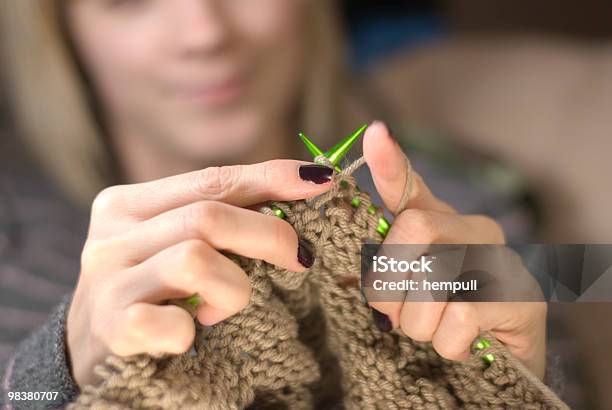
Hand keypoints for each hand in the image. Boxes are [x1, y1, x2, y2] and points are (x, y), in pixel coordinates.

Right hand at [66, 160, 333, 387]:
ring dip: (232, 290)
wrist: (92, 349)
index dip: (269, 178)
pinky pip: (171, 322)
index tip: (319, 179)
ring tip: (221, 309)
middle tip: (300, 258)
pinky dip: (193, 330)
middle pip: (207, 216)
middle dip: (269, 235)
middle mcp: (111, 236)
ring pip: (196, 260)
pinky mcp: (111, 328)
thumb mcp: (174, 243)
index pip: (211, 181)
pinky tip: (189, 334)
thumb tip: (302, 185)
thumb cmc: (151, 289)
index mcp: (128, 204)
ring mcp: (107, 282)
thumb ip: (219, 216)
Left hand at [363, 121, 546, 379]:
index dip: (389, 162)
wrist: (497, 361)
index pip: (410, 186)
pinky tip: (460, 343)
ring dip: (417, 324)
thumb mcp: (408, 286)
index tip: (376, 133)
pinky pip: (456, 320)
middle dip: (388, 283)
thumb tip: (359, 260)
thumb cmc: (442, 317)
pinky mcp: (520, 298)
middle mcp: (475, 229)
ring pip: (429, 285)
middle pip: (412, 230)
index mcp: (440, 221)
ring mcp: (500, 261)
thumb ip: (385, 265)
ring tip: (434, 329)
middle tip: (392, 313)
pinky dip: (446, 344)